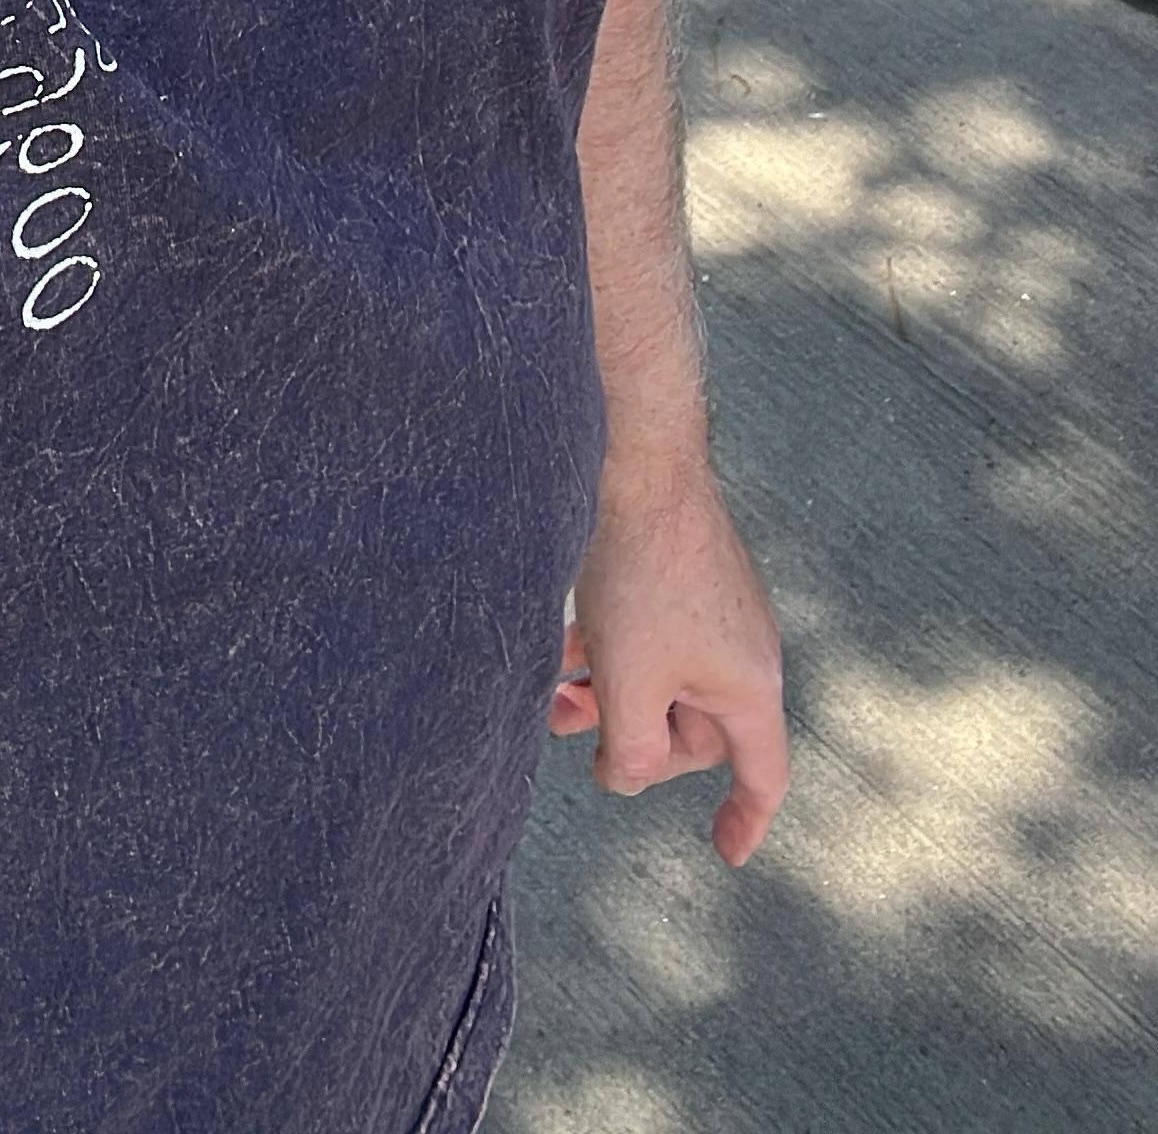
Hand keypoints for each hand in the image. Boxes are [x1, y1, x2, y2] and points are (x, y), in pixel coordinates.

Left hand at [549, 458, 787, 867]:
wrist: (640, 462)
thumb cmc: (642, 577)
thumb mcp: (631, 685)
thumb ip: (633, 752)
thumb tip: (626, 775)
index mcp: (750, 684)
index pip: (762, 773)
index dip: (745, 818)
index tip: (725, 852)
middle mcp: (747, 647)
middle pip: (694, 726)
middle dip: (635, 738)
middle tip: (572, 726)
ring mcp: (719, 606)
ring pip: (663, 676)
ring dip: (611, 694)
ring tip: (552, 693)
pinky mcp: (689, 573)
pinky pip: (655, 635)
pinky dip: (615, 650)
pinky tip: (564, 644)